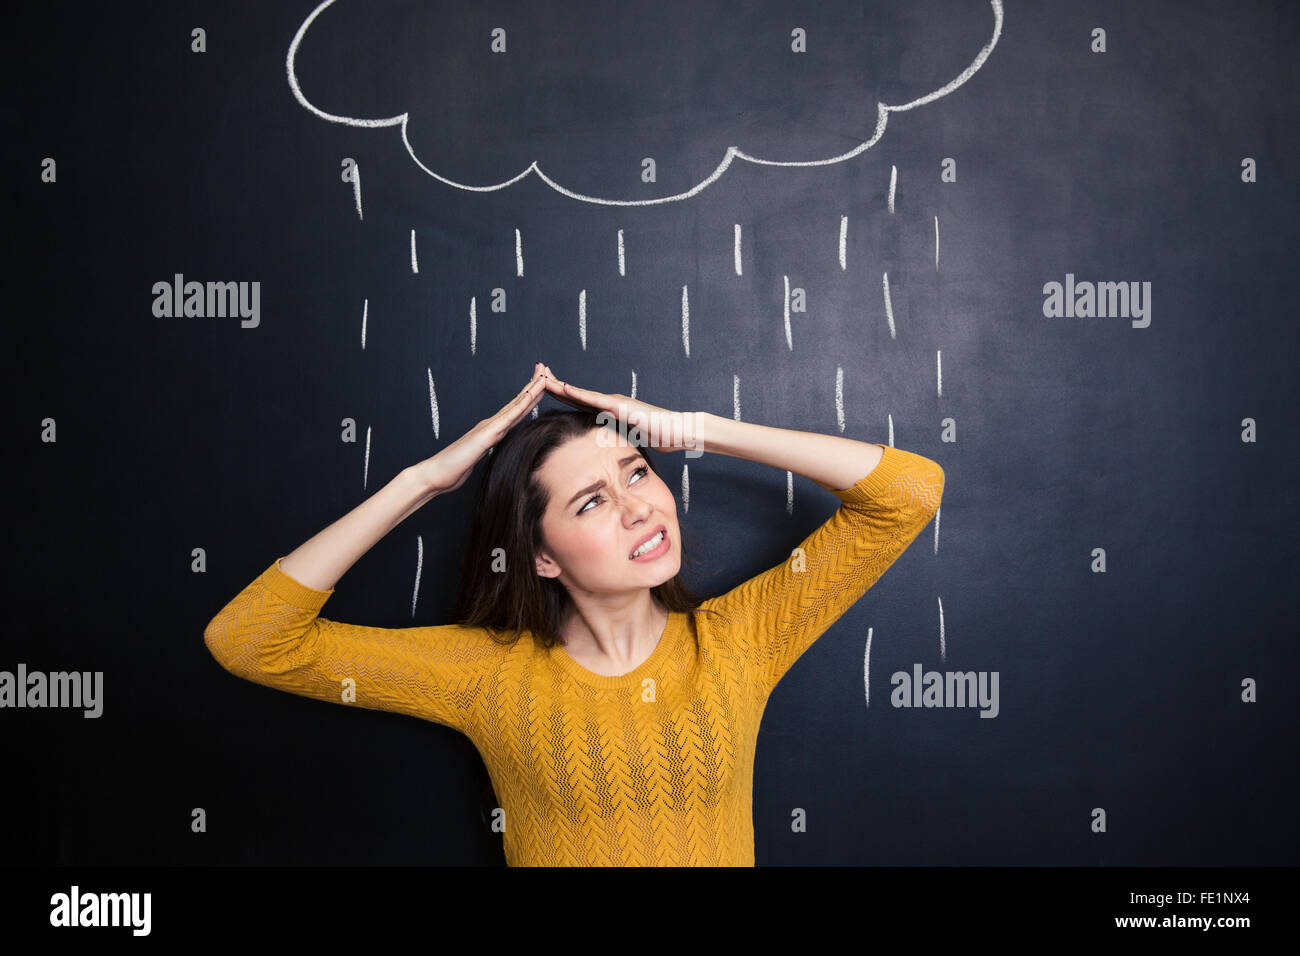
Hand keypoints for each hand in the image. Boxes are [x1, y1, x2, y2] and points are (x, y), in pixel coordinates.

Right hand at [415, 363, 548, 493]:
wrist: (436, 473)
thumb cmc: (454, 467)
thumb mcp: (479, 457)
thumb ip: (487, 449)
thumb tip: (497, 446)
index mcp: (491, 429)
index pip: (515, 410)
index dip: (529, 396)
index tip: (541, 383)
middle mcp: (491, 424)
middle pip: (518, 402)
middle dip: (532, 385)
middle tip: (545, 369)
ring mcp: (488, 428)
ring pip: (515, 406)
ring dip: (531, 390)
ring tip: (543, 375)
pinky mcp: (486, 436)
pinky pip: (507, 419)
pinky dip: (520, 406)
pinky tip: (529, 396)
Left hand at [539, 364, 701, 455]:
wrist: (676, 431)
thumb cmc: (657, 435)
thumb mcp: (628, 437)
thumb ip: (615, 436)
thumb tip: (603, 445)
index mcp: (607, 409)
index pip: (578, 402)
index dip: (559, 394)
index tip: (542, 387)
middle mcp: (607, 402)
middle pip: (574, 394)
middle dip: (554, 384)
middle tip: (535, 372)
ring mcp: (613, 402)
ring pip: (579, 393)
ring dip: (559, 385)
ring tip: (541, 376)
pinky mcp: (619, 407)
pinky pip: (593, 400)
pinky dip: (577, 394)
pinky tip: (563, 387)